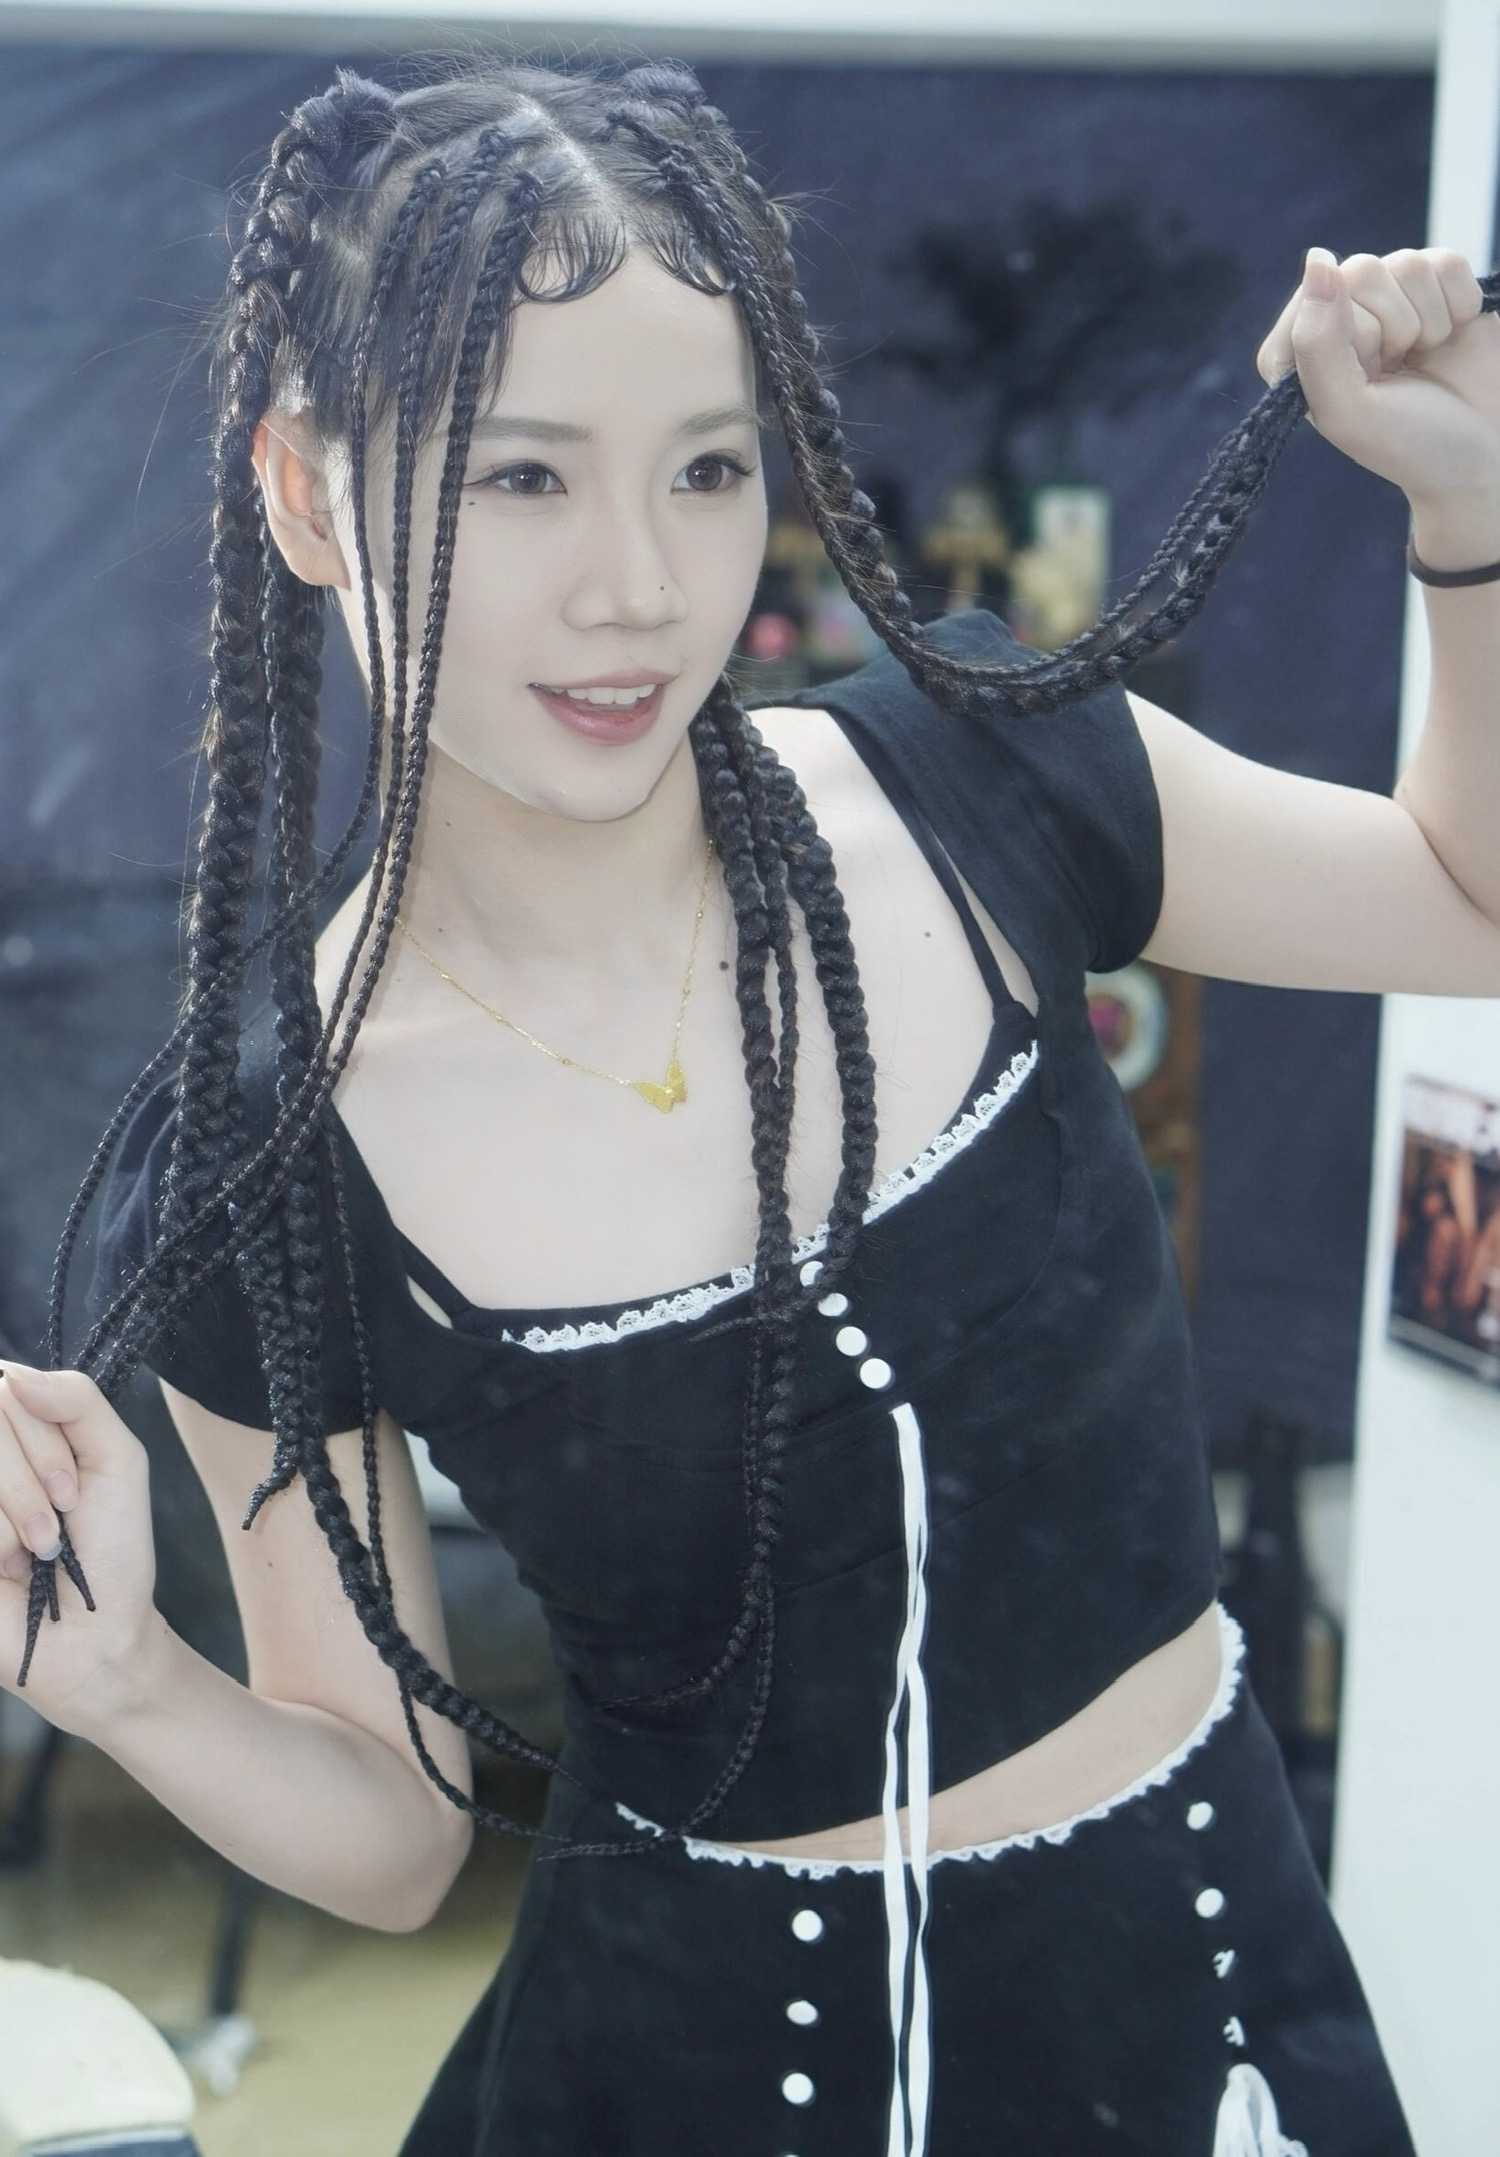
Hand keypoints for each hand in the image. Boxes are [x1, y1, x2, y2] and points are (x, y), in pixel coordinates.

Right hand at [0, 1366, 161, 1733]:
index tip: (74, 1489)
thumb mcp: (117, 1458)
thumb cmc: (111, 1549)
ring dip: (19, 1514)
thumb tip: (12, 1374)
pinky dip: (0, 1543)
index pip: (4, 1385)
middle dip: (36, 1475)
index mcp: (15, 1430)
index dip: (41, 1438)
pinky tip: (9, 1571)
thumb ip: (77, 1399)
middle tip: (58, 1523)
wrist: (95, 1638)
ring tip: (36, 1552)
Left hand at [1258, 247, 1499, 559]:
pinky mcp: (1438, 284)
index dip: (1354, 338)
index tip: (1367, 378)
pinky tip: (1450, 338)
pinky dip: (1460, 304)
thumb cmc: (1412, 444)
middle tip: (1400, 370)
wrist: (1487, 456)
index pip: (1315, 297)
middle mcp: (1338, 317)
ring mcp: (1390, 298)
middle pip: (1362, 271)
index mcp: (1297, 351)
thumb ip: (1316, 343)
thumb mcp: (1348, 411)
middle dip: (1395, 327)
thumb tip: (1318, 260)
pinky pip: (1447, 262)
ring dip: (1429, 320)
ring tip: (1425, 357)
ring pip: (1408, 263)